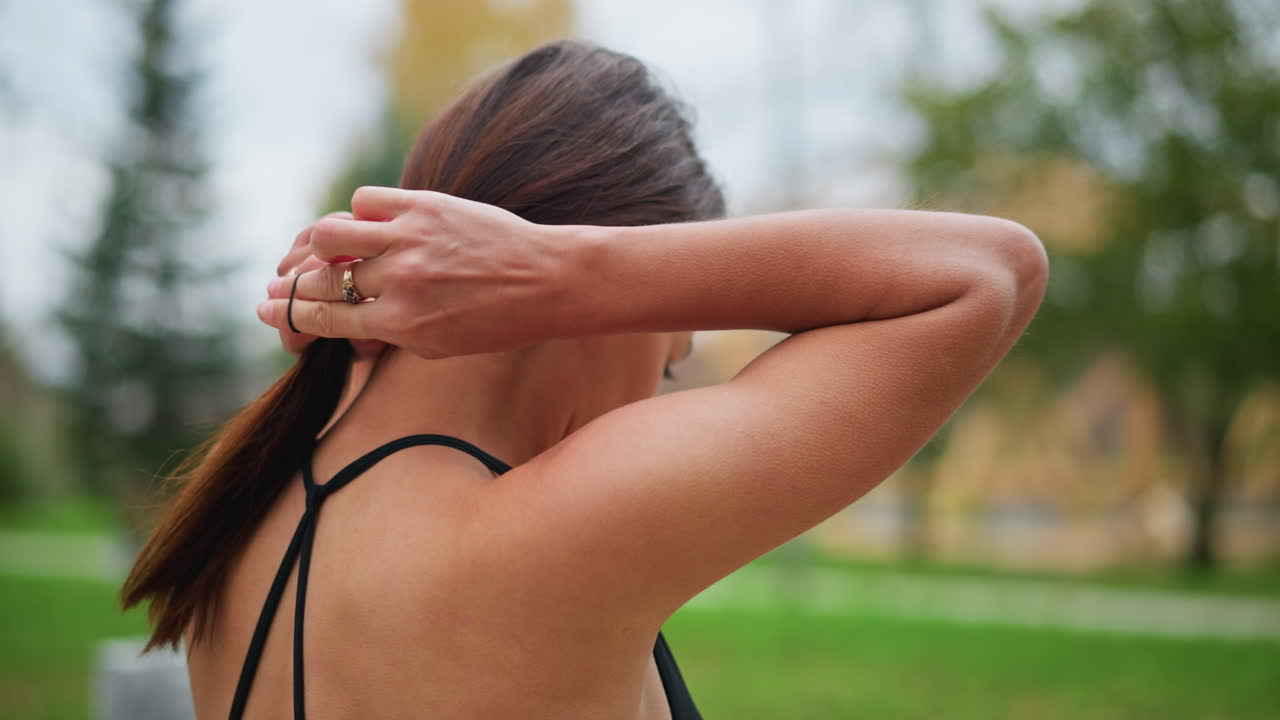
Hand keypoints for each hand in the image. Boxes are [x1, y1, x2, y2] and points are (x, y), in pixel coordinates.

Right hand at [257, 187, 566, 358]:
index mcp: (400, 325)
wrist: (548, 281)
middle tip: (278, 283)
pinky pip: (366, 200)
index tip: (267, 307)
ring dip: (313, 245)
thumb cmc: (496, 323)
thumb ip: (388, 337)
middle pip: (316, 279)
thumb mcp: (438, 347)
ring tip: (314, 252)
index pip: (321, 317)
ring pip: (329, 234)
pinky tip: (362, 225)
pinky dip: (357, 213)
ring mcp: (411, 239)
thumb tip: (346, 334)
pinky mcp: (425, 205)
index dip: (286, 314)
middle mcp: (399, 281)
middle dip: (287, 285)